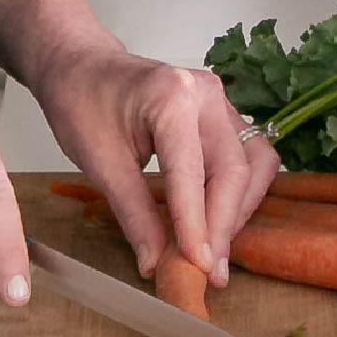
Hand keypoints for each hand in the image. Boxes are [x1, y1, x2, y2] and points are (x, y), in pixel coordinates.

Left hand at [33, 43, 279, 285]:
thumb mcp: (99, 163)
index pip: (193, 173)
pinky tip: (220, 219)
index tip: (198, 266)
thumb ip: (134, 214)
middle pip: (236, 170)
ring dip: (241, 210)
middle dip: (224, 224)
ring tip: (217, 248)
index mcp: (173, 98)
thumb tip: (156, 263)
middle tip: (210, 270)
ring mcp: (223, 102)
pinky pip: (250, 157)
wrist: (81, 66)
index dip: (196, 225)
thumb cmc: (81, 104)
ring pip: (255, 165)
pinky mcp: (227, 114)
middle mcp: (208, 95)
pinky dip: (241, 193)